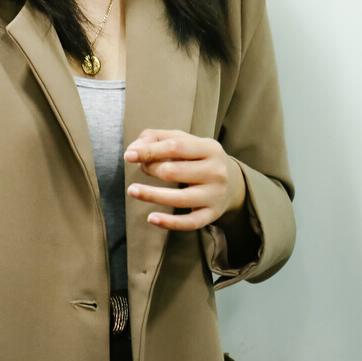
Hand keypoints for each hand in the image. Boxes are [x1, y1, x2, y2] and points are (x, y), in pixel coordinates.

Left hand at [124, 129, 246, 230]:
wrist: (232, 182)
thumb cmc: (199, 157)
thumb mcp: (185, 140)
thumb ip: (158, 138)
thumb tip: (134, 149)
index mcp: (210, 148)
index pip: (175, 146)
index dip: (150, 150)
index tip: (128, 155)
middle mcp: (216, 172)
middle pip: (174, 171)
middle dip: (151, 169)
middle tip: (141, 168)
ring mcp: (215, 195)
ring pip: (179, 198)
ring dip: (151, 194)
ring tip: (132, 190)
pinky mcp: (212, 215)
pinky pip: (189, 222)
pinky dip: (169, 222)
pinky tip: (151, 218)